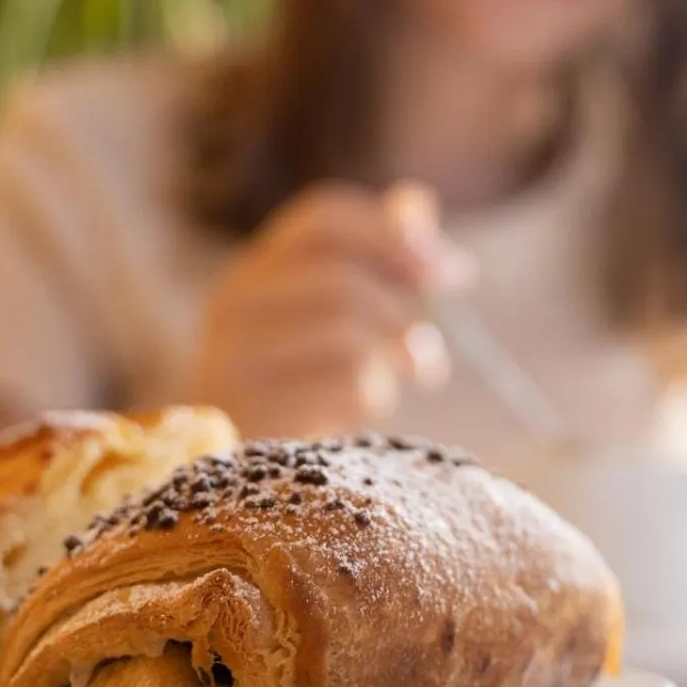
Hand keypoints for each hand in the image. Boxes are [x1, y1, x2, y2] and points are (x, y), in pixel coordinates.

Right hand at [185, 182, 472, 438]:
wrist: (237, 484)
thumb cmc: (297, 396)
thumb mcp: (337, 325)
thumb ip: (374, 261)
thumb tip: (416, 201)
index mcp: (255, 272)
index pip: (323, 219)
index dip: (394, 234)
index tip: (452, 270)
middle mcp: (234, 304)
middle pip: (339, 278)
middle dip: (402, 313)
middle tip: (430, 355)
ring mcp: (235, 358)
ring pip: (345, 331)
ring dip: (395, 358)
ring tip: (407, 382)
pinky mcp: (255, 411)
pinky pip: (345, 383)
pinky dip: (375, 396)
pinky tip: (364, 413)